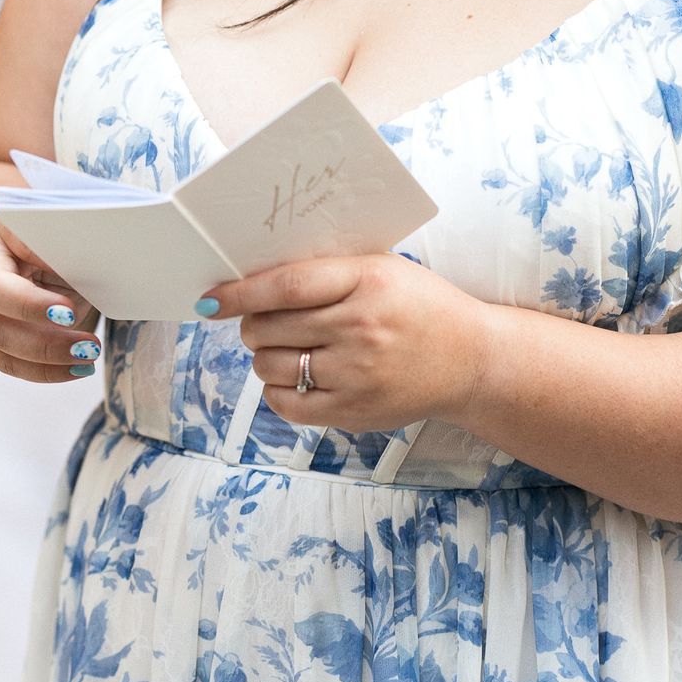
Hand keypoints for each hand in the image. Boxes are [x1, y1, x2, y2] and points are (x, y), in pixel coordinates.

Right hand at [0, 217, 101, 384]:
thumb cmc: (60, 230)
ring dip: (47, 362)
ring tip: (88, 359)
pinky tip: (78, 369)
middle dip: (42, 342)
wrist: (52, 239)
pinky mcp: (2, 335)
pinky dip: (47, 372)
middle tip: (88, 346)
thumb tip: (93, 267)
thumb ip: (71, 247)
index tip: (68, 313)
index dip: (28, 304)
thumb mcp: (68, 230)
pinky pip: (13, 364)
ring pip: (1, 349)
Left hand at [206, 252, 493, 431]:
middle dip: (253, 325)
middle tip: (263, 321)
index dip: (240, 292)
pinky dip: (277, 390)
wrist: (471, 360)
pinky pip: (287, 404)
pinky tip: (296, 377)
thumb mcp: (382, 269)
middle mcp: (361, 328)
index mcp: (367, 282)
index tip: (210, 298)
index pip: (286, 285)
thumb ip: (327, 270)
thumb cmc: (420, 306)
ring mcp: (357, 374)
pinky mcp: (354, 411)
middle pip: (269, 327)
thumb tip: (253, 278)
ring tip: (288, 348)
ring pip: (271, 366)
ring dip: (265, 356)